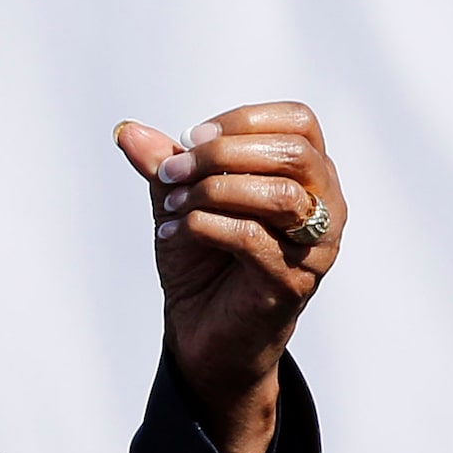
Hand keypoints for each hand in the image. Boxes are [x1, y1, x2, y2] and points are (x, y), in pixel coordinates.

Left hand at [115, 103, 343, 452]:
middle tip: (171, 173)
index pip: (298, 122)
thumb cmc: (202, 261)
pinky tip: (172, 233)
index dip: (242, 120)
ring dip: (215, 190)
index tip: (188, 139)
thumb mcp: (179, 202)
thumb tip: (127, 131)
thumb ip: (161, 165)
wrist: (200, 332)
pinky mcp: (292, 282)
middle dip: (222, 155)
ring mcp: (315, 246)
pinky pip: (253, 239)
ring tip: (172, 206)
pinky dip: (205, 227)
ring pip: (281, 195)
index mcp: (307, 175)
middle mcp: (326, 206)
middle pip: (293, 153)